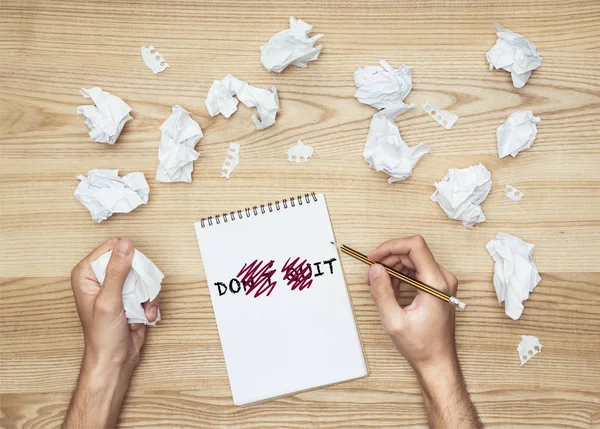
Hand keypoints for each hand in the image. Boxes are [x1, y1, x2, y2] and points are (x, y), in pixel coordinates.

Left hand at [64, 237, 158, 428]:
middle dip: (139, 277)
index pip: (111, 247)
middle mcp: (101, 278)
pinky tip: (145, 315)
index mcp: (87, 274)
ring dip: (147, 292)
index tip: (128, 277)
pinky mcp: (131, 298)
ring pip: (143, 275)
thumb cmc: (102, 336)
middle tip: (137, 294)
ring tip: (142, 308)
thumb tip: (125, 245)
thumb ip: (117, 271)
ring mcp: (117, 288)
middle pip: (131, 259)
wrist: (115, 360)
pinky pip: (148, 289)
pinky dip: (151, 302)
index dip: (125, 259)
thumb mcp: (108, 300)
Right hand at [366, 235, 457, 375]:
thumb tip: (375, 269)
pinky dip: (400, 276)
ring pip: (413, 260)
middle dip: (388, 259)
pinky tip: (390, 290)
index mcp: (436, 284)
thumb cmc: (421, 346)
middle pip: (412, 252)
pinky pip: (417, 271)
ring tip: (378, 284)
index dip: (390, 247)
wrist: (437, 362)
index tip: (374, 257)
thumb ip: (382, 292)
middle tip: (371, 273)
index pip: (415, 246)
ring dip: (393, 268)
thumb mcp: (394, 320)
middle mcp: (443, 279)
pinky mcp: (438, 287)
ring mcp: (442, 283)